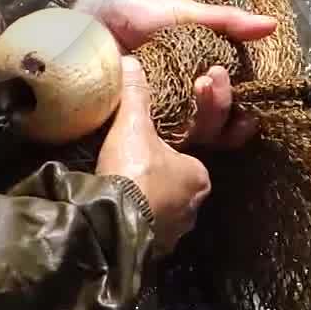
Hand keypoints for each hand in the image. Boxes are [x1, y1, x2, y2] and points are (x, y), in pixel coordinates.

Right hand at [93, 59, 217, 247]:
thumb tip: (130, 61)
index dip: (177, 143)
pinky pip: (151, 227)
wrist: (111, 223)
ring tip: (126, 183)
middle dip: (164, 172)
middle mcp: (194, 207)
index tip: (155, 140)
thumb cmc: (133, 171)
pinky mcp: (155, 248)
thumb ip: (136, 94)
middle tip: (138, 161)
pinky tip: (122, 207)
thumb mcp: (133, 126)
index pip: (194, 153)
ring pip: (166, 207)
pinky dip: (140, 217)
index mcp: (199, 175)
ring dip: (152, 196)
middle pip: (180, 181)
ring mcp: (175, 231)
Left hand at [95, 0, 270, 154]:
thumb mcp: (185, 14)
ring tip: (199, 84)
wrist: (87, 15)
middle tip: (213, 77)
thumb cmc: (135, 13)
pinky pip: (151, 137)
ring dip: (203, 117)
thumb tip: (273, 25)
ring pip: (187, 136)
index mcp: (194, 83)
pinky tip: (172, 114)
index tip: (248, 109)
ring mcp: (151, 118)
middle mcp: (176, 106)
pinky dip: (166, 131)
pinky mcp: (125, 124)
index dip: (238, 115)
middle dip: (220, 106)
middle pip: (210, 127)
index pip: (224, 111)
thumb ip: (227, 22)